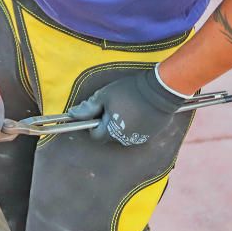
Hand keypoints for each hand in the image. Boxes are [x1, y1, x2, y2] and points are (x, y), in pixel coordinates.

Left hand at [67, 66, 188, 146]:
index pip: (95, 135)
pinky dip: (134, 125)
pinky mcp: (150, 135)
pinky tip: (138, 111)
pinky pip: (136, 133)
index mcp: (111, 131)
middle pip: (109, 135)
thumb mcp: (104, 95)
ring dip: (121, 125)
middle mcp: (124, 139)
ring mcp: (139, 138)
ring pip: (123, 135)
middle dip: (107, 123)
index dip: (93, 123)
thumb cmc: (129, 91)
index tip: (97, 111)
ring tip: (127, 107)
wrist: (160, 91)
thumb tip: (72, 115)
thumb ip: (88, 107)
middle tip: (112, 106)